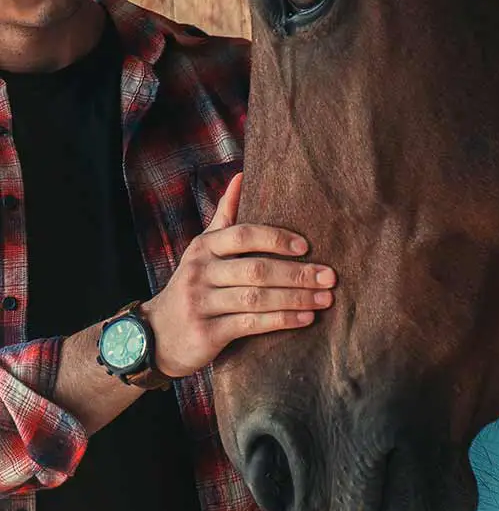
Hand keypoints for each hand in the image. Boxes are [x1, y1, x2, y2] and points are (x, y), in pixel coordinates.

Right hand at [140, 172, 335, 377]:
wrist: (156, 335)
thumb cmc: (194, 284)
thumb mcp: (204, 248)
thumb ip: (226, 214)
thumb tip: (242, 175)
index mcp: (204, 247)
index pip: (243, 235)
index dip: (276, 238)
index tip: (307, 246)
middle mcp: (200, 272)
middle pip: (256, 269)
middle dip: (297, 273)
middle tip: (330, 277)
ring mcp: (201, 303)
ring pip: (256, 298)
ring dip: (296, 298)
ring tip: (325, 299)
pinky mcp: (206, 332)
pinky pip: (250, 324)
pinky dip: (281, 321)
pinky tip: (306, 318)